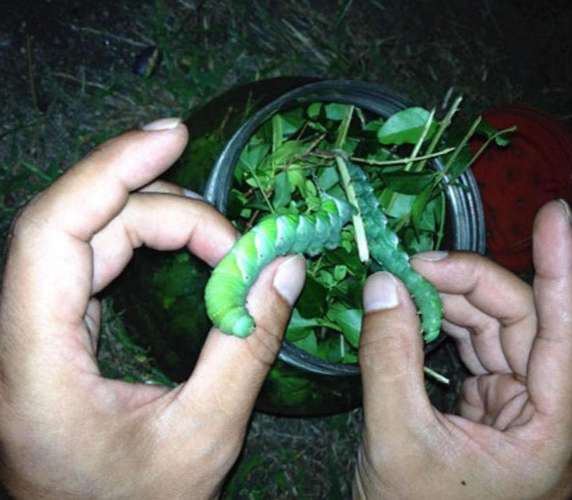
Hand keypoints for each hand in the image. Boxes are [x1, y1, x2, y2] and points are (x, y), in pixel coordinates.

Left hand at [0, 118, 305, 498]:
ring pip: (83, 238)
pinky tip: (181, 238)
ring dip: (153, 220)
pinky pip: (91, 262)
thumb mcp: (206, 437)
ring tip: (220, 233)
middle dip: (157, 204)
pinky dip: (139, 240)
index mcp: (34, 365)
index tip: (174, 139)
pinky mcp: (56, 335)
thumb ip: (248, 347)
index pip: (52, 233)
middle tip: (234, 228)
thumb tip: (285, 267)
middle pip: (76, 226)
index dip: (109, 171)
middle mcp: (18, 338)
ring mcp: (32, 334)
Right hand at [354, 200, 571, 499]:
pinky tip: (415, 311)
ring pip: (497, 334)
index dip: (561, 268)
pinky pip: (476, 353)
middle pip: (524, 325)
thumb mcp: (395, 441)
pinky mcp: (490, 412)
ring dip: (454, 303)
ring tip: (405, 282)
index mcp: (547, 433)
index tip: (554, 215)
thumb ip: (389, 358)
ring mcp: (517, 413)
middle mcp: (543, 417)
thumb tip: (383, 285)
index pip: (566, 334)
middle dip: (472, 284)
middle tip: (415, 262)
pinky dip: (445, 328)